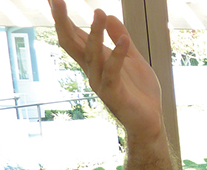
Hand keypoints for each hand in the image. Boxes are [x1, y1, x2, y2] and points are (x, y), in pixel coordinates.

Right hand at [49, 0, 163, 140]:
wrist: (150, 121)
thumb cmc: (139, 92)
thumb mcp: (133, 59)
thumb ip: (120, 38)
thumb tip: (109, 16)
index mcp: (96, 62)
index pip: (75, 37)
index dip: (63, 19)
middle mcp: (93, 71)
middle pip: (72, 44)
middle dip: (63, 22)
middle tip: (56, 0)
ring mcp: (101, 82)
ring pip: (91, 55)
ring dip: (94, 34)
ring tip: (99, 13)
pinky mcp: (114, 93)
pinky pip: (112, 72)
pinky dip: (117, 55)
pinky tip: (123, 41)